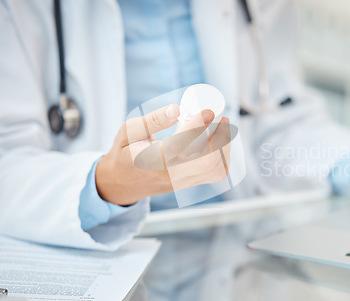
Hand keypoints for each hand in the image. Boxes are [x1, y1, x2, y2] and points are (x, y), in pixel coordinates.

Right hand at [96, 104, 229, 205]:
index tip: (208, 111)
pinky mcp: (191, 183)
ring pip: (214, 168)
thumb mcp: (128, 131)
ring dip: (224, 145)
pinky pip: (215, 173)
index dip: (197, 127)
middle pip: (205, 161)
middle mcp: (171, 175)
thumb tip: (177, 109)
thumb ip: (152, 120)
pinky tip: (221, 141)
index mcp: (151, 160)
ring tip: (222, 126)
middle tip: (221, 117)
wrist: (124, 182)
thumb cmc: (126, 152)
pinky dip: (224, 156)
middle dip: (219, 137)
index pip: (179, 145)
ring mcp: (183, 182)